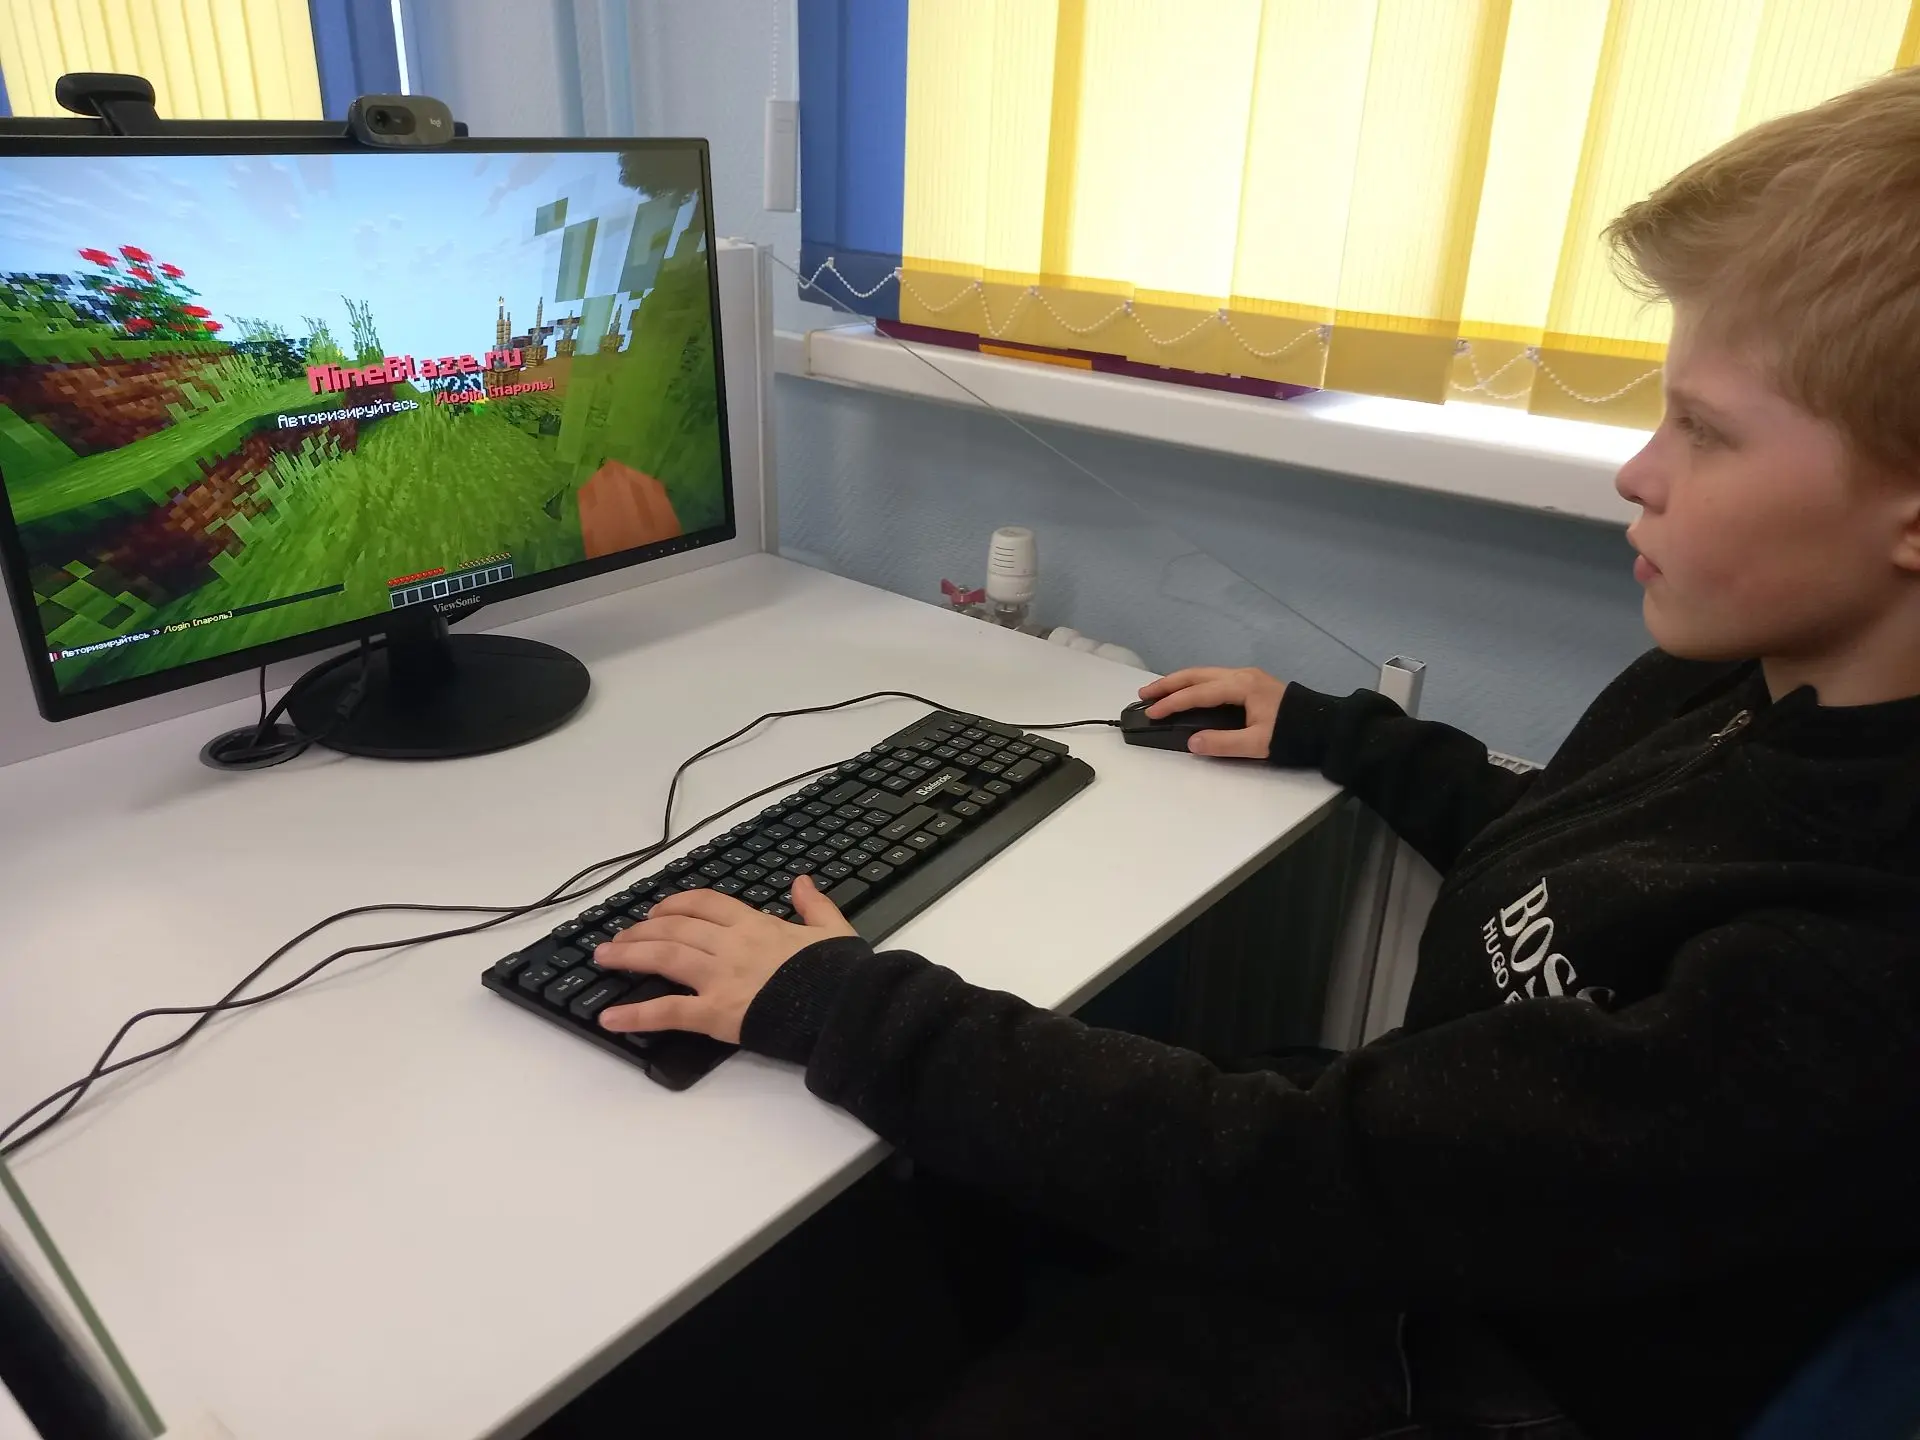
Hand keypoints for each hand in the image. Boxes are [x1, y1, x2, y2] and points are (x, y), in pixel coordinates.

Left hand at [592, 875, 856, 1043]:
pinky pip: (668, 1010)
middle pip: (674, 927)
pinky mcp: (716, 1012)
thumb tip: (802, 881)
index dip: (675, 904)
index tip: (657, 911)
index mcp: (755, 924)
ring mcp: (719, 977)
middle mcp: (730, 944)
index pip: (705, 904)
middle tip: (617, 938)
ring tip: (603, 958)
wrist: (844, 1007)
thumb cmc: (839, 973)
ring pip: (664, 956)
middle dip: (640, 931)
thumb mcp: (833, 929)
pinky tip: (609, 1017)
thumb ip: (814, 904)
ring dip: (628, 955)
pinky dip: (635, 1014)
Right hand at [1137, 666, 1287, 758]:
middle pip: (1197, 675)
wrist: (1325, 725)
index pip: (1198, 693)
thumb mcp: (1258, 744)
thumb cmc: (1293, 734)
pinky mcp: (1252, 682)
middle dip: (1169, 684)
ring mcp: (1248, 676)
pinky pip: (1215, 678)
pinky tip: (1189, 692)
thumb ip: (1223, 743)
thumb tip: (1192, 742)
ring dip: (1181, 681)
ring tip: (1159, 691)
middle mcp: (1242, 675)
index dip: (1172, 703)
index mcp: (1241, 686)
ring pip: (1205, 673)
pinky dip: (1195, 683)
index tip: (1151, 713)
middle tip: (1144, 694)